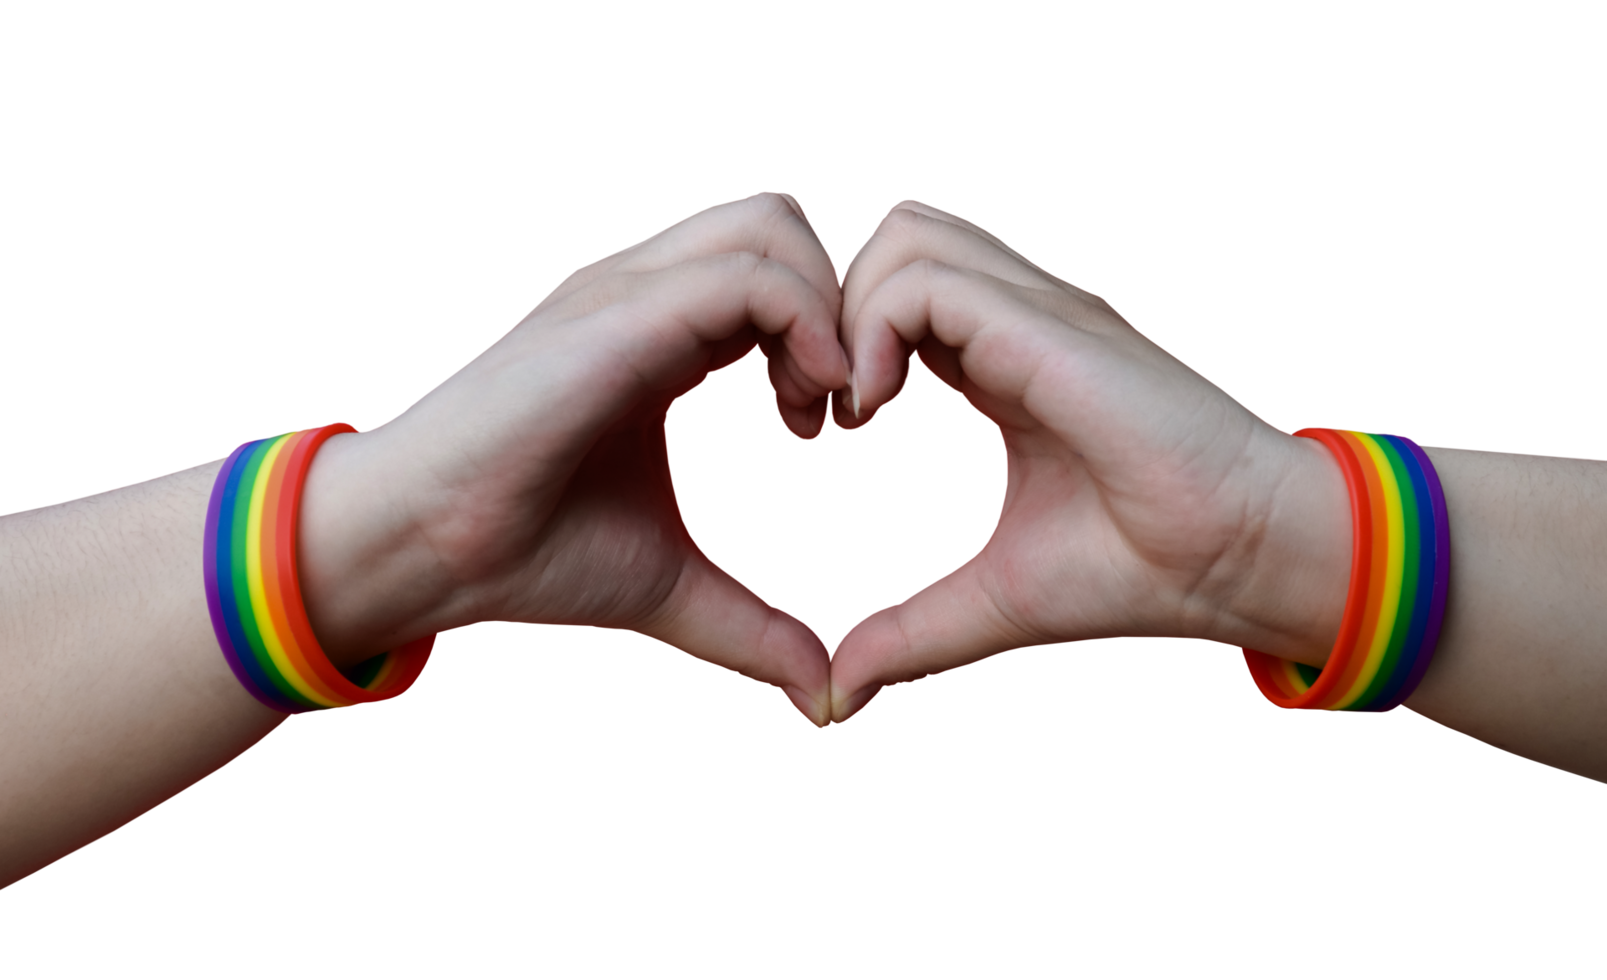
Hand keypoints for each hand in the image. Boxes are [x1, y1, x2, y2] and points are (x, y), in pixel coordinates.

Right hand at [294, 192, 848, 727]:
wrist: (427, 549)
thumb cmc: (528, 550)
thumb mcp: (672, 584)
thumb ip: (753, 627)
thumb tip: (819, 695)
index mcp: (660, 333)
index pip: (773, 269)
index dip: (826, 336)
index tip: (830, 425)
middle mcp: (645, 293)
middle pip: (779, 221)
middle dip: (836, 303)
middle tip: (832, 405)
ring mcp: (626, 292)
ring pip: (771, 224)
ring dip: (824, 311)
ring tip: (812, 405)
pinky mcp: (616, 317)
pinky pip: (746, 276)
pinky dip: (804, 327)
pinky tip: (796, 408)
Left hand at [827, 200, 1355, 722]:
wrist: (1243, 558)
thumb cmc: (1146, 569)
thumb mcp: (996, 602)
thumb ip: (910, 634)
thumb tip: (840, 695)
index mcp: (1004, 363)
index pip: (901, 292)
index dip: (842, 345)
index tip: (824, 429)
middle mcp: (1019, 321)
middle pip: (898, 237)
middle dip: (833, 308)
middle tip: (827, 408)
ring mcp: (1038, 312)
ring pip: (905, 235)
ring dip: (850, 313)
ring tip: (853, 407)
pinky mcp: (1051, 327)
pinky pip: (929, 281)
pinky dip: (876, 329)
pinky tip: (876, 406)